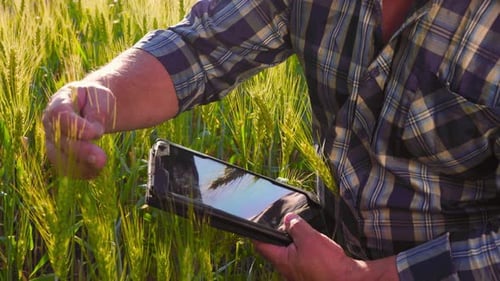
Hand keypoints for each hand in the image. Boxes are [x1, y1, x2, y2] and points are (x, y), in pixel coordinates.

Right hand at [42, 82, 115, 178]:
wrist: (94, 107)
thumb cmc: (97, 99)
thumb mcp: (101, 98)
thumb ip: (97, 113)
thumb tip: (94, 133)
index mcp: (59, 102)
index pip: (60, 115)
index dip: (77, 127)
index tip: (98, 133)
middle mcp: (50, 123)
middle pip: (60, 140)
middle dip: (82, 151)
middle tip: (102, 158)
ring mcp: (52, 140)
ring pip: (58, 158)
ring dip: (80, 166)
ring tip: (101, 167)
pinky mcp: (58, 155)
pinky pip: (64, 168)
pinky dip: (79, 173)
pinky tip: (95, 172)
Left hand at [253, 213, 397, 280]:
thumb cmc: (327, 267)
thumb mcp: (309, 239)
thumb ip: (297, 226)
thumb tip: (288, 219)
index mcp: (282, 261)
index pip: (261, 245)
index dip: (256, 233)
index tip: (254, 224)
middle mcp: (288, 269)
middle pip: (277, 249)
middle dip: (280, 236)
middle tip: (284, 223)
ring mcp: (300, 273)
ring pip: (292, 254)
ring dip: (296, 242)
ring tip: (302, 231)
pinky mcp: (313, 274)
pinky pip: (306, 259)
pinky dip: (308, 250)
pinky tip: (316, 245)